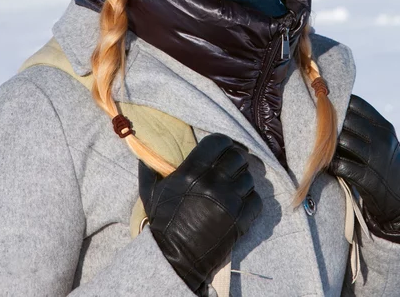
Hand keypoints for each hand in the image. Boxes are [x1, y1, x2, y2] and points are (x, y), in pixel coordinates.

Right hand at [139, 133, 261, 295]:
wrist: (174, 258)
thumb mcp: (150, 193)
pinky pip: (256, 199)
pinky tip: (239, 203)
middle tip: (229, 168)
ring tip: (233, 188)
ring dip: (242, 181)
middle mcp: (213, 183)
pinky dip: (250, 200)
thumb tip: (142, 151)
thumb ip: (150, 169)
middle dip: (235, 160)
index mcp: (191, 172)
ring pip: (249, 178)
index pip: (218, 142)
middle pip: (238, 157)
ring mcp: (229, 201)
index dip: (222, 143)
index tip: (222, 149)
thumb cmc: (162, 224)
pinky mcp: (240, 219)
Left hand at [329, 95, 399, 236]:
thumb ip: (366, 127)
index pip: (357, 105)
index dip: (339, 103)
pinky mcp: (369, 180)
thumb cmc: (386, 162)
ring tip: (319, 144)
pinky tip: (326, 164)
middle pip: (348, 120)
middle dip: (331, 122)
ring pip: (344, 141)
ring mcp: (377, 160)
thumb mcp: (385, 140)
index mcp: (385, 127)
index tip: (325, 106)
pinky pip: (343, 166)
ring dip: (329, 143)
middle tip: (317, 125)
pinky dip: (331, 164)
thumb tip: (333, 112)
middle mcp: (382, 140)